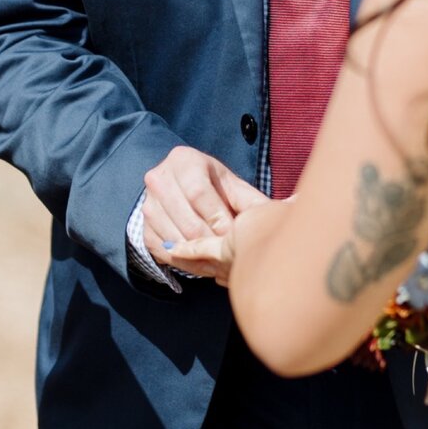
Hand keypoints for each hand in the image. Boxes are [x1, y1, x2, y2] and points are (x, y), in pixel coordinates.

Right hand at [142, 148, 268, 281]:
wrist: (177, 187)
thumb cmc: (211, 185)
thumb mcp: (230, 185)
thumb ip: (250, 200)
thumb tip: (284, 210)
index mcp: (183, 160)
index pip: (199, 194)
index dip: (219, 219)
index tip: (235, 236)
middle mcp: (159, 179)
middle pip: (187, 221)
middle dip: (213, 243)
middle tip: (233, 257)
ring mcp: (147, 205)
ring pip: (175, 240)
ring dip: (201, 258)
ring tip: (224, 266)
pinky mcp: (143, 228)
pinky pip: (164, 253)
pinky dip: (186, 265)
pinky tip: (206, 268)